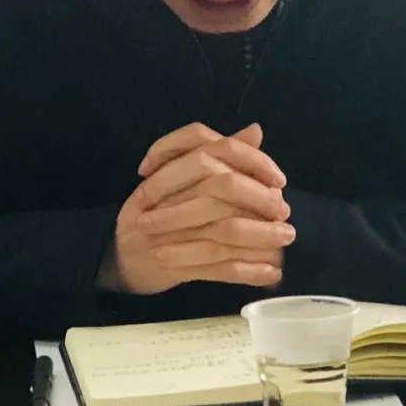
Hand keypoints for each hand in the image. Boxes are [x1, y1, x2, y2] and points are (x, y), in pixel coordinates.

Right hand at [97, 123, 294, 294]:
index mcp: (170, 168)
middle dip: (259, 197)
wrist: (119, 258)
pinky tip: (271, 273)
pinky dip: (247, 271)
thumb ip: (219, 154)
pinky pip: (217, 267)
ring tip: (286, 238)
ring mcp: (168, 231)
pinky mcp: (172, 265)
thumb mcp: (182, 176)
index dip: (252, 160)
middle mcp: (166, 194)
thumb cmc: (156, 212)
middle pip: (222, 186)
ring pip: (223, 228)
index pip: (216, 148)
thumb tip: (255, 131)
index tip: (278, 178)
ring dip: (261, 235)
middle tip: (283, 211)